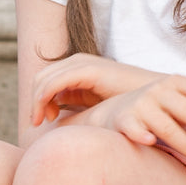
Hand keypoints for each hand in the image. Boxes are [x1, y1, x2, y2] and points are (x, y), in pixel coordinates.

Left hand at [30, 54, 155, 125]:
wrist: (151, 98)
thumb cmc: (126, 103)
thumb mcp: (93, 102)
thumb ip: (73, 101)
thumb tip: (52, 110)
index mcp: (76, 68)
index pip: (44, 79)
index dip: (37, 100)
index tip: (45, 120)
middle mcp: (76, 61)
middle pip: (39, 78)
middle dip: (34, 101)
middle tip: (39, 123)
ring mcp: (81, 63)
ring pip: (43, 80)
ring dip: (37, 102)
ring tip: (43, 121)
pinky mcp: (87, 70)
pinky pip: (55, 82)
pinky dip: (45, 98)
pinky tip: (51, 114)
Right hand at [80, 75, 185, 164]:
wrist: (116, 110)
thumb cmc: (160, 109)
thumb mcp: (181, 101)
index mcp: (175, 82)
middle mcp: (157, 90)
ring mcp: (140, 105)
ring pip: (166, 126)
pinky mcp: (124, 121)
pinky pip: (134, 129)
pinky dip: (142, 135)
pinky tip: (151, 142)